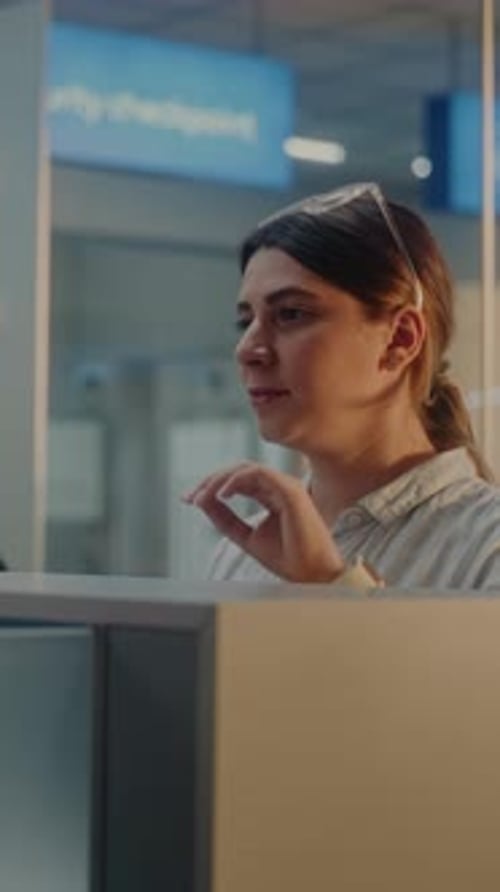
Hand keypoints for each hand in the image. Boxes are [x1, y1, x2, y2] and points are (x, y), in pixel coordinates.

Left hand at [183, 462, 344, 582]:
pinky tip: (222, 495)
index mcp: (272, 495)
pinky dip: (236, 481)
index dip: (212, 486)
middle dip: (210, 481)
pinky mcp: (291, 490)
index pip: (238, 482)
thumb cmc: (288, 558)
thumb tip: (201, 501)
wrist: (312, 575)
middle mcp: (280, 487)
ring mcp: (286, 486)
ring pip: (246, 469)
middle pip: (238, 472)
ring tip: (202, 497)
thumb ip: (225, 519)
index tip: (188, 499)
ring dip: (219, 480)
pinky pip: (258, 474)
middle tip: (190, 496)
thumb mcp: (246, 536)